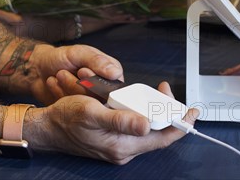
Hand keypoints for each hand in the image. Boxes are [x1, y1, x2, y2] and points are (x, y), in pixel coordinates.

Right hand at [27, 82, 197, 163]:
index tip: (192, 109)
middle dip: (165, 110)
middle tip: (164, 90)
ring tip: (152, 92)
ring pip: (147, 129)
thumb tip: (146, 124)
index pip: (163, 138)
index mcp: (123, 145)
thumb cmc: (66, 119)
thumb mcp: (92, 113)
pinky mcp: (114, 140)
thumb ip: (120, 120)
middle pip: (157, 132)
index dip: (180, 123)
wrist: (47, 128)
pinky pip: (134, 127)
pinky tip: (134, 101)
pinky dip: (139, 113)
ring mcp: (119, 146)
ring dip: (151, 110)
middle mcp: (125, 149)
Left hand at [29, 43, 123, 104]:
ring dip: (68, 89)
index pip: (113, 88)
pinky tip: (53, 84)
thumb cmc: (60, 57)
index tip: (81, 72)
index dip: (97, 82)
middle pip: (99, 100)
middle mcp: (103, 92)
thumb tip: (115, 73)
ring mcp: (90, 104)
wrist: (38, 70)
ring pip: (85, 106)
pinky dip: (60, 96)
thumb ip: (96, 61)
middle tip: (63, 73)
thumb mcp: (78, 53)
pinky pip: (72, 113)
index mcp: (110, 75)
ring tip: (58, 75)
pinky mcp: (77, 114)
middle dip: (78, 86)